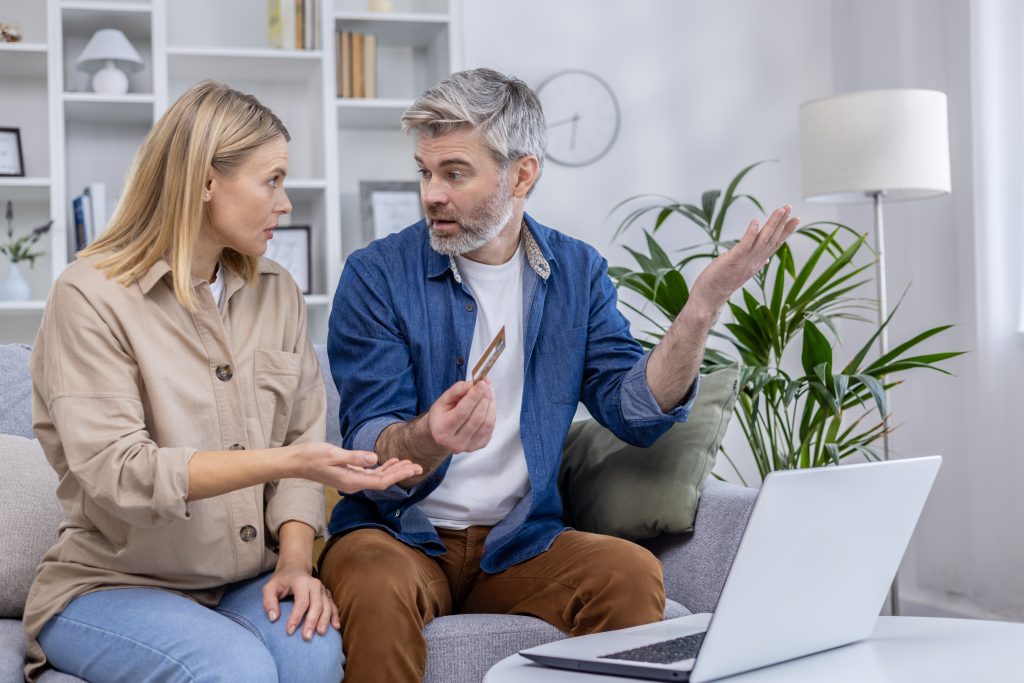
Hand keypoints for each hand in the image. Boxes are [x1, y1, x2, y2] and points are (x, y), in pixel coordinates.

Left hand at [263, 560, 338, 639]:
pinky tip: (336, 627)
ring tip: (320, 633)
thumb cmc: (281, 581)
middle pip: (317, 604)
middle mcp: (315, 585)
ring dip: (325, 620)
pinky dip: (335, 616)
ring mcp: (323, 590)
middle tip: (306, 637)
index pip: (301, 601)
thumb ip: (268, 601)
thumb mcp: (269, 588)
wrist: (295, 568)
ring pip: (327, 606)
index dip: (296, 617)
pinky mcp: (327, 595)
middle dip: (312, 621)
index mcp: (301, 582)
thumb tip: (274, 618)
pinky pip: (333, 606)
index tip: (289, 631)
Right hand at [296, 442, 421, 493]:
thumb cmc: (313, 456)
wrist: (297, 461)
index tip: (413, 468)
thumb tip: (374, 459)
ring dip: (394, 470)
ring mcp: (352, 480)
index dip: (399, 475)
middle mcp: (354, 483)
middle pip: (383, 481)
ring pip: (378, 478)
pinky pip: (371, 474)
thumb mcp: (334, 454)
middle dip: (401, 473)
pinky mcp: (349, 474)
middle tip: (419, 466)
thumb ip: (354, 457)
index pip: (382, 481)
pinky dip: (382, 468)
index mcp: (353, 481)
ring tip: (410, 463)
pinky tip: (390, 462)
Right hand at [426, 378, 495, 453]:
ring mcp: (469, 446)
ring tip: (489, 392)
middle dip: (484, 398)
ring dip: (491, 404)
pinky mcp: (480, 445)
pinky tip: (488, 404)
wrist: (442, 435)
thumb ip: (457, 390)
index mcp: (442, 430)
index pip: (462, 412)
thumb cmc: (442, 416)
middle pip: (477, 417)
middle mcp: (455, 442)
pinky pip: (491, 428)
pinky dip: (492, 413)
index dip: (474, 396)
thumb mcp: (443, 400)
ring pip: (487, 423)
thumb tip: (474, 384)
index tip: (482, 383)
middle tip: (487, 384)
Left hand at [688, 205, 799, 319]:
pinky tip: (756, 221)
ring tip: (781, 210)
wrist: (709, 299)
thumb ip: (755, 263)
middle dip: (782, 223)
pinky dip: (751, 233)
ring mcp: (744, 261)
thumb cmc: (722, 284)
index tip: (795, 219)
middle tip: (790, 207)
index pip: (775, 244)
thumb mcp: (742, 272)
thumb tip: (766, 259)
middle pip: (772, 239)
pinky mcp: (732, 260)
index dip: (785, 231)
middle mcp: (754, 262)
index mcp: (757, 263)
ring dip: (772, 223)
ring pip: (763, 239)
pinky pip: (744, 245)